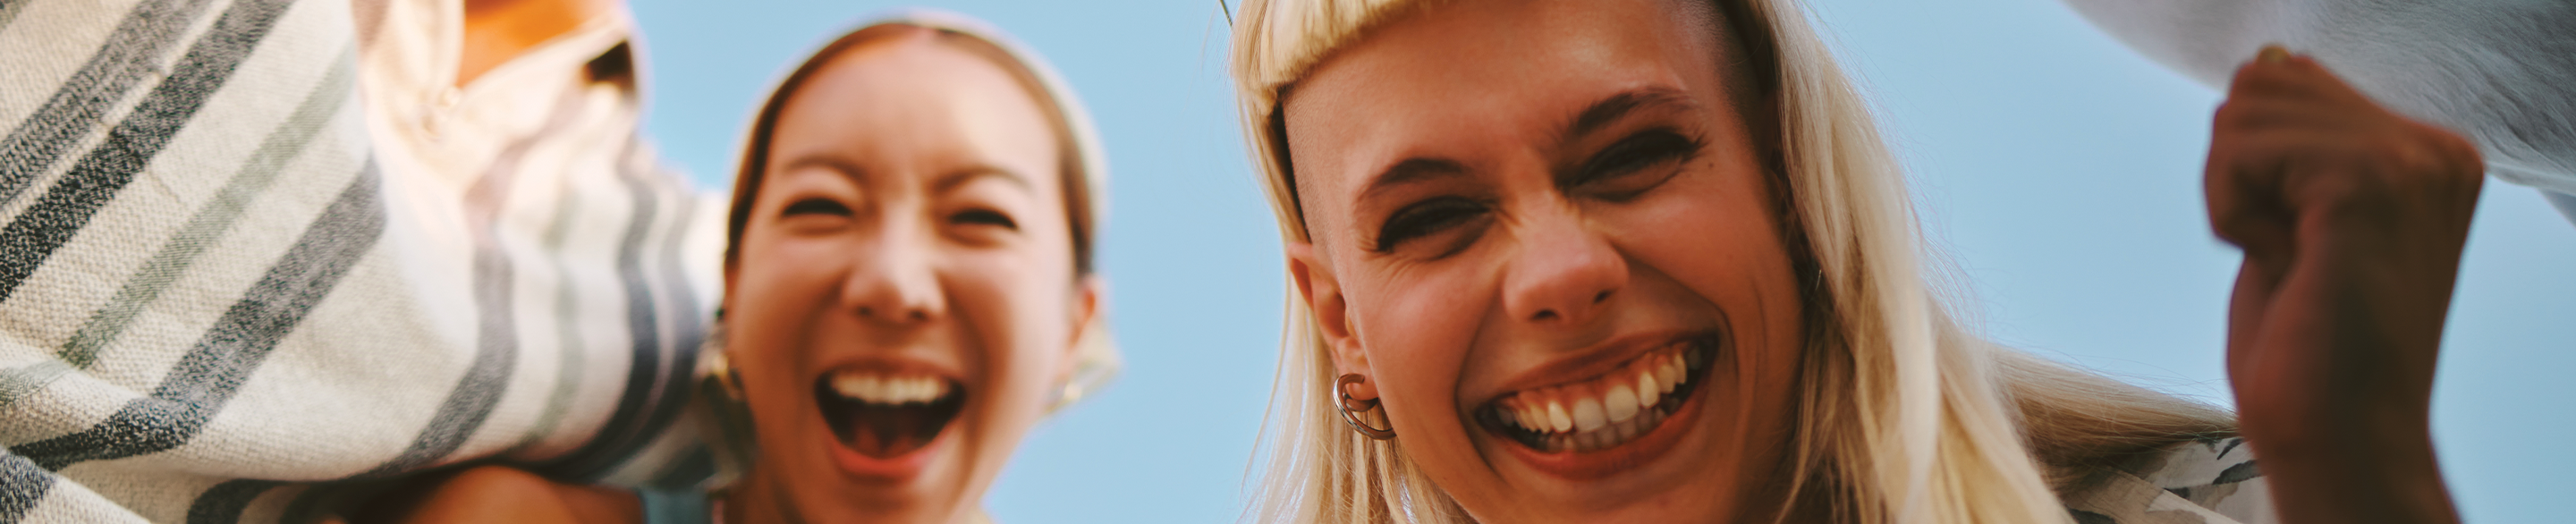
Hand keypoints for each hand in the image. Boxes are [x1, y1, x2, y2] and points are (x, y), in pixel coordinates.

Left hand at [2206, 46, 2478, 523]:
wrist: (2338, 435)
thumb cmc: (2306, 346)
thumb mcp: (2295, 218)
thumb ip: (2291, 139)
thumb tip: (2268, 58)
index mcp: (2429, 153)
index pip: (2289, 77)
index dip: (2251, 163)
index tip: (2296, 241)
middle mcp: (2436, 149)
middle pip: (2262, 83)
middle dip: (2236, 171)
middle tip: (2284, 253)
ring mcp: (2411, 162)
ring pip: (2243, 111)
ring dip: (2231, 195)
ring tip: (2286, 261)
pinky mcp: (2369, 182)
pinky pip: (2238, 148)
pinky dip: (2227, 210)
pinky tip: (2275, 262)